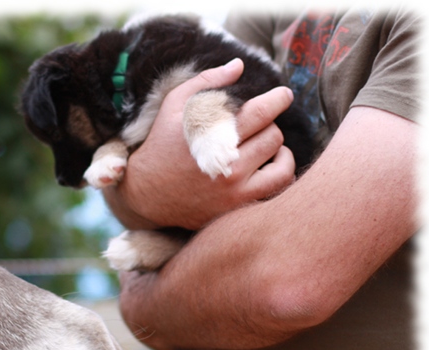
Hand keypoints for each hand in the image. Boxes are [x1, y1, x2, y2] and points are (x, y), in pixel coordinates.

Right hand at [103, 59, 296, 230]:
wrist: (147, 194)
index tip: (282, 95)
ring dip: (273, 142)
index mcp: (210, 133)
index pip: (260, 111)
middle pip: (271, 131)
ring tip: (261, 139)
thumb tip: (239, 66)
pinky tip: (271, 159)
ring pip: (278, 153)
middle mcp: (224, 160)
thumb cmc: (162, 145)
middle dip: (268, 122)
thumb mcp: (174, 106)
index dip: (277, 99)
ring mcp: (233, 185)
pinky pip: (280, 180)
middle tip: (258, 122)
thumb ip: (206, 82)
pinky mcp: (238, 203)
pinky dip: (283, 165)